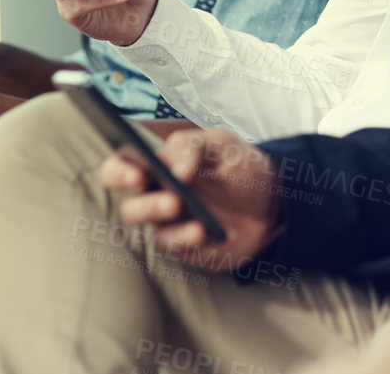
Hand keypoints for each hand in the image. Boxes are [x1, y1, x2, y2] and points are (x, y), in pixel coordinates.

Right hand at [97, 126, 282, 271]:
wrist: (269, 205)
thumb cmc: (239, 169)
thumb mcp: (222, 145)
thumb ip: (195, 147)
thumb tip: (176, 169)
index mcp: (160, 163)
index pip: (123, 164)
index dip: (119, 169)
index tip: (137, 172)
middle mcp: (156, 194)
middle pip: (127, 200)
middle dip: (138, 199)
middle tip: (158, 191)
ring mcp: (167, 222)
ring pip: (145, 223)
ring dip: (158, 213)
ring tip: (179, 205)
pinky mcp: (182, 245)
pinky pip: (173, 244)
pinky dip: (185, 236)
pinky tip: (202, 230)